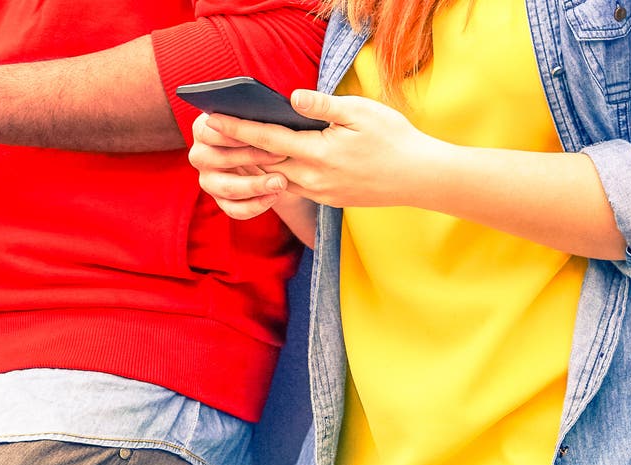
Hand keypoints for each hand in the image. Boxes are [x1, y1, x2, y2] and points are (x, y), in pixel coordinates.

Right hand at [188, 112, 290, 219]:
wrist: (265, 153)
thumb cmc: (260, 126)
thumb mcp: (256, 116)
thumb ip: (257, 112)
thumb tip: (287, 102)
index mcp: (203, 129)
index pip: (210, 130)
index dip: (233, 133)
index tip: (258, 133)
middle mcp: (199, 155)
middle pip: (219, 160)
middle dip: (252, 157)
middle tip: (281, 154)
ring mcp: (207, 180)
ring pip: (226, 188)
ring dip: (255, 186)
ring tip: (280, 182)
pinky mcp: (219, 199)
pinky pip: (233, 209)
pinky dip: (255, 206)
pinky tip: (274, 196)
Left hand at [207, 90, 445, 209]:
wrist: (419, 178)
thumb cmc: (394, 139)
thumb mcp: (361, 113)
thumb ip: (322, 106)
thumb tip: (291, 98)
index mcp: (317, 153)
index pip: (267, 139)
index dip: (238, 128)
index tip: (214, 119)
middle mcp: (312, 178)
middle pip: (263, 163)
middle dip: (235, 149)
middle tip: (210, 136)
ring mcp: (318, 192)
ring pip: (274, 178)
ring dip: (252, 165)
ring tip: (231, 148)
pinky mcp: (325, 199)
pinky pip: (291, 187)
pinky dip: (274, 175)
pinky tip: (265, 164)